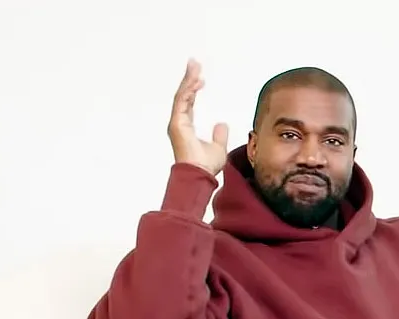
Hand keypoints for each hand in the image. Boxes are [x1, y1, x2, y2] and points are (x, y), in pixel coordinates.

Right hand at [170, 59, 228, 176]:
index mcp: (185, 125)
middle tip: (194, 63)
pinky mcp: (177, 123)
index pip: (188, 102)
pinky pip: (182, 101)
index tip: (200, 78)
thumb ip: (219, 135)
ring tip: (194, 66)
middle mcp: (178, 122)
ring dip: (188, 80)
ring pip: (182, 95)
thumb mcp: (218, 147)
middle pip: (183, 95)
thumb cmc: (206, 165)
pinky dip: (188, 90)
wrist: (200, 174)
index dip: (193, 89)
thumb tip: (222, 124)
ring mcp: (176, 122)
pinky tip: (195, 80)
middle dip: (188, 78)